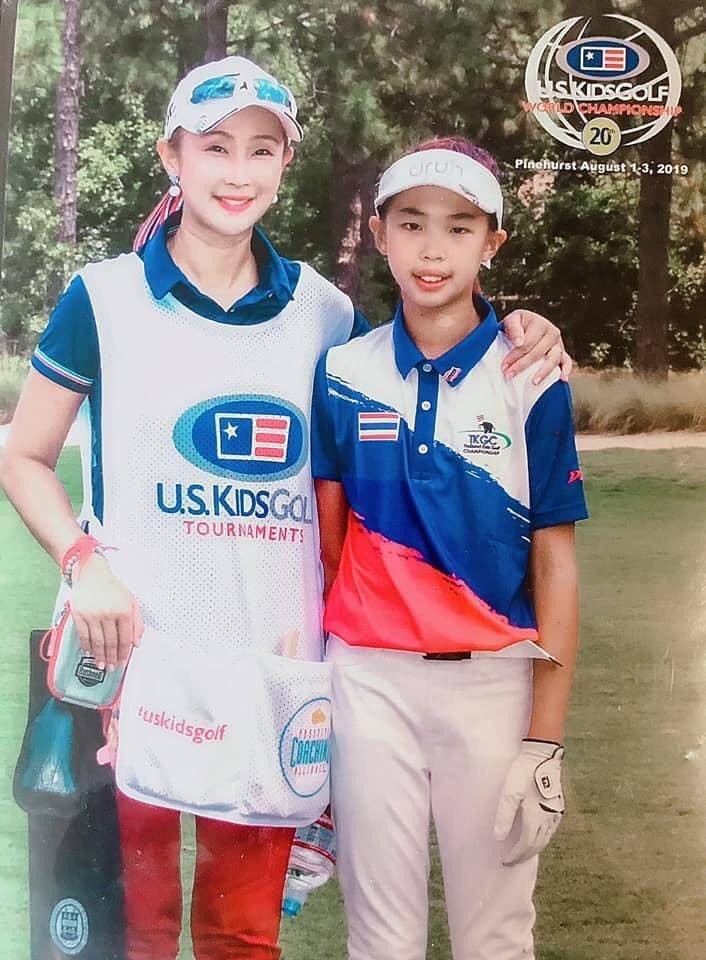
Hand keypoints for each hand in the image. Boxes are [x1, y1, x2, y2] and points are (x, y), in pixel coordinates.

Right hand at [70, 554, 143, 669]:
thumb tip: (137, 642)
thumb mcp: (131, 601)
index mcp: (123, 610)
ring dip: (100, 656)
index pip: (125, 638)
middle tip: (113, 668)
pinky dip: (86, 646)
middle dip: (112, 658)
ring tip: (102, 665)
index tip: (123, 661)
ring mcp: (92, 615)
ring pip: (97, 642)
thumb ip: (137, 622)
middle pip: (111, 642)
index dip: (124, 653)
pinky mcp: (79, 615)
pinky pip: (83, 635)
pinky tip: (89, 653)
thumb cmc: (113, 587)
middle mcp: (108, 613)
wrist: (91, 573)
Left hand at [493, 739, 564, 865]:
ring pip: (546, 839)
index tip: (505, 861)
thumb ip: (504, 816)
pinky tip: (537, 836)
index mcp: (536, 818)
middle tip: (513, 861)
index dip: (516, 856)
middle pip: (537, 845)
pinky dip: (542, 838)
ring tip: (523, 852)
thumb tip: (499, 838)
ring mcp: (556, 814)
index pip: (526, 845)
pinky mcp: (559, 807)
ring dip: (534, 848)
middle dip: (524, 856)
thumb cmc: (523, 772)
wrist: (543, 755)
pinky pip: (551, 830)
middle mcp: (548, 819)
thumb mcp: (509, 792)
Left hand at [500, 310, 572, 383]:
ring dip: (544, 371)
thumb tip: (519, 343)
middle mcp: (552, 332)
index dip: (514, 356)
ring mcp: (558, 343)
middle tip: (509, 375)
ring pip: (553, 358)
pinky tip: (562, 378)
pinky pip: (567, 361)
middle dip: (522, 365)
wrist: (526, 325)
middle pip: (538, 352)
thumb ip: (513, 328)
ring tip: (534, 382)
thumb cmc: (517, 324)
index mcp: (540, 323)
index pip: (527, 343)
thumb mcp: (512, 320)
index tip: (504, 366)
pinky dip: (566, 370)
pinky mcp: (562, 353)